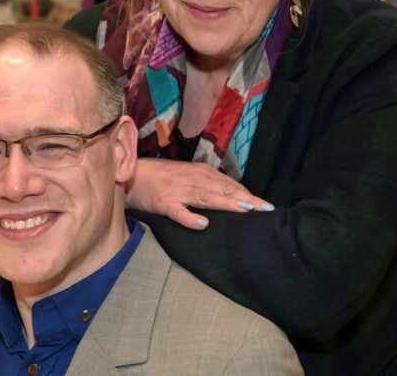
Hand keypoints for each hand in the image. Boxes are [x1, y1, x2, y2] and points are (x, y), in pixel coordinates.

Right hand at [126, 158, 274, 229]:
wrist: (130, 172)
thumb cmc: (161, 176)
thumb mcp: (188, 175)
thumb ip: (207, 183)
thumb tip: (232, 194)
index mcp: (199, 172)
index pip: (228, 184)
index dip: (248, 194)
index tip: (266, 205)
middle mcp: (192, 179)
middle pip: (223, 189)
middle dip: (245, 199)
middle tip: (265, 208)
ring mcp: (178, 191)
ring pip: (206, 197)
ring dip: (226, 203)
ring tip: (245, 210)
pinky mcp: (163, 203)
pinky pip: (178, 212)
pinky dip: (190, 218)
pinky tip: (202, 224)